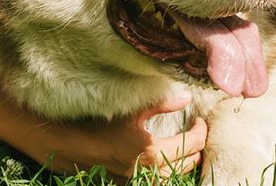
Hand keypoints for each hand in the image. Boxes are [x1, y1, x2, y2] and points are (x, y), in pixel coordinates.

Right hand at [21, 94, 206, 179]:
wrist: (74, 147)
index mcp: (154, 152)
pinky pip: (162, 181)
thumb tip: (186, 97)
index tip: (200, 119)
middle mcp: (152, 173)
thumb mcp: (132, 110)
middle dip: (198, 146)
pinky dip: (171, 171)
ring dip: (187, 161)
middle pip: (190, 162)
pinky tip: (169, 160)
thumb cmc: (101, 125)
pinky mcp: (133, 185)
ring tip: (187, 146)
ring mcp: (143, 182)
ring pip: (178, 175)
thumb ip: (162, 103)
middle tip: (197, 131)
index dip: (201, 131)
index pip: (193, 144)